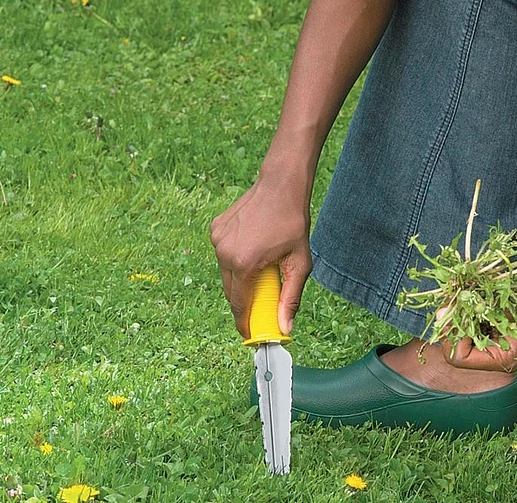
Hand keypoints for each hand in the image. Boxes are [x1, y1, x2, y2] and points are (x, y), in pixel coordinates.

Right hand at [210, 166, 312, 339]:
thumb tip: (285, 328)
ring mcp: (218, 239)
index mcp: (244, 263)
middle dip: (243, 301)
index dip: (244, 322)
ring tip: (261, 266)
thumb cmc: (293, 222)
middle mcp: (225, 252)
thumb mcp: (299, 261)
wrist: (281, 185)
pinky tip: (252, 245)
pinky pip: (224, 253)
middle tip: (260, 304)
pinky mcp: (215, 228)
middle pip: (230, 290)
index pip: (239, 304)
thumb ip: (291, 297)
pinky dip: (235, 257)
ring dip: (240, 277)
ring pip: (226, 272)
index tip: (250, 333)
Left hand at [437, 277, 516, 373]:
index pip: (458, 358)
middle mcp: (497, 355)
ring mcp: (495, 341)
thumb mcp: (505, 300)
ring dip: (460, 312)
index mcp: (503, 359)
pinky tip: (476, 294)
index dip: (451, 334)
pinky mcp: (494, 327)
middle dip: (453, 321)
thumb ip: (474, 308)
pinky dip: (469, 308)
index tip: (455, 309)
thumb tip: (442, 312)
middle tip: (455, 296)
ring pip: (461, 332)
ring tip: (467, 293)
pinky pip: (471, 322)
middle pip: (456, 346)